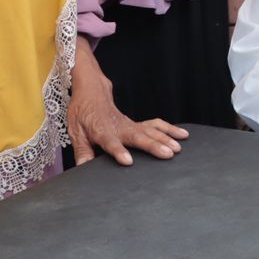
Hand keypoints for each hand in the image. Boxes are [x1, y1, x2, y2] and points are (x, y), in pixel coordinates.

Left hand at [68, 42, 187, 165]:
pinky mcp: (137, 123)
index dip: (119, 151)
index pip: (110, 142)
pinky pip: (156, 125)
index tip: (128, 161)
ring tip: (178, 148)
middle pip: (138, 137)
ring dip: (165, 138)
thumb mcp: (75, 131)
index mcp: (102, 131)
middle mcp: (120, 128)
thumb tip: (83, 167)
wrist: (93, 92)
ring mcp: (131, 124)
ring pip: (151, 130)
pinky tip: (183, 134)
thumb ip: (82, 150)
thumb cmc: (83, 112)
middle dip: (153, 146)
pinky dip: (170, 129)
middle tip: (168, 153)